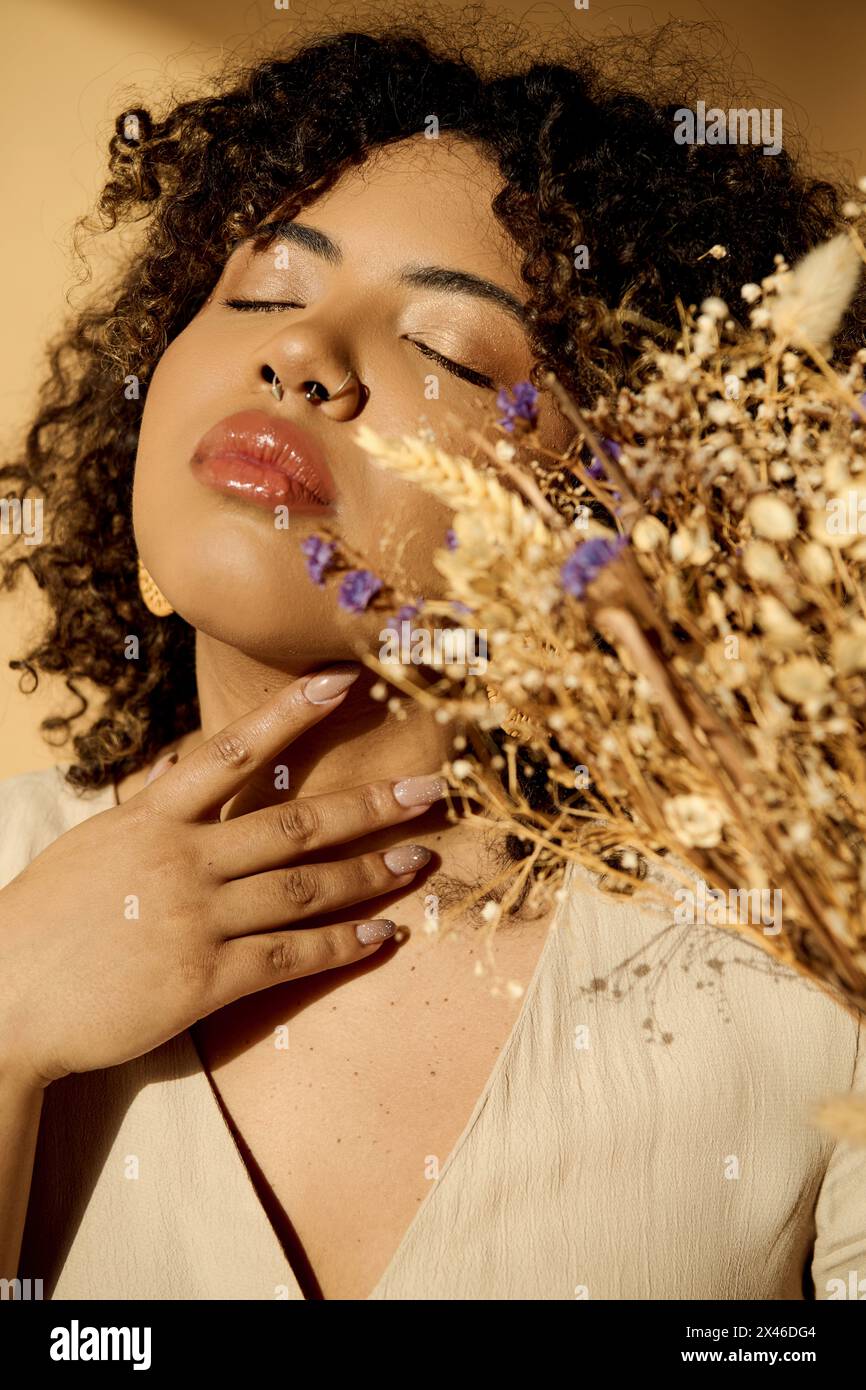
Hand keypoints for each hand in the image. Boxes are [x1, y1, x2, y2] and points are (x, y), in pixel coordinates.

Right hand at [0, 665, 443, 1089]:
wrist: (5, 1001)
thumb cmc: (44, 919)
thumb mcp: (92, 845)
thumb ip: (147, 809)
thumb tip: (178, 769)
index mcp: (150, 819)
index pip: (231, 751)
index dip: (290, 713)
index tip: (343, 683)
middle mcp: (179, 861)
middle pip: (294, 825)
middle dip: (370, 806)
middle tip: (432, 790)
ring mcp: (194, 921)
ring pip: (304, 889)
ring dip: (371, 874)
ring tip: (422, 859)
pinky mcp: (202, 982)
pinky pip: (289, 958)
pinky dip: (341, 945)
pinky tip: (382, 934)